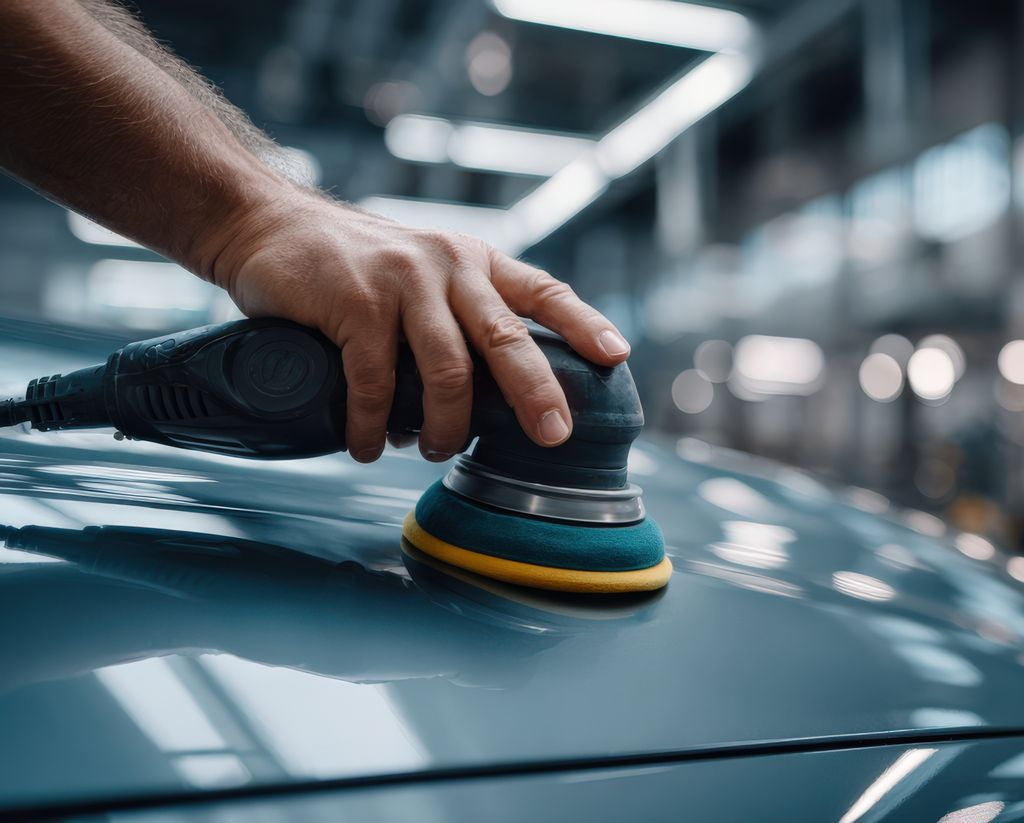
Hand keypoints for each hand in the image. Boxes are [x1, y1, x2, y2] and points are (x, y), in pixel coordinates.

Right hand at [204, 193, 630, 462]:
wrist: (267, 225)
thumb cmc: (354, 266)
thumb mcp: (423, 273)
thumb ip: (458, 315)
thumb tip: (494, 397)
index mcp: (475, 262)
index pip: (543, 291)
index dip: (584, 324)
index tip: (617, 357)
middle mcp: (448, 265)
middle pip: (507, 338)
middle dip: (536, 394)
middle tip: (553, 437)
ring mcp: (402, 282)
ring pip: (448, 371)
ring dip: (445, 427)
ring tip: (432, 450)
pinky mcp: (354, 302)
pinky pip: (377, 382)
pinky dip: (375, 426)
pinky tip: (368, 445)